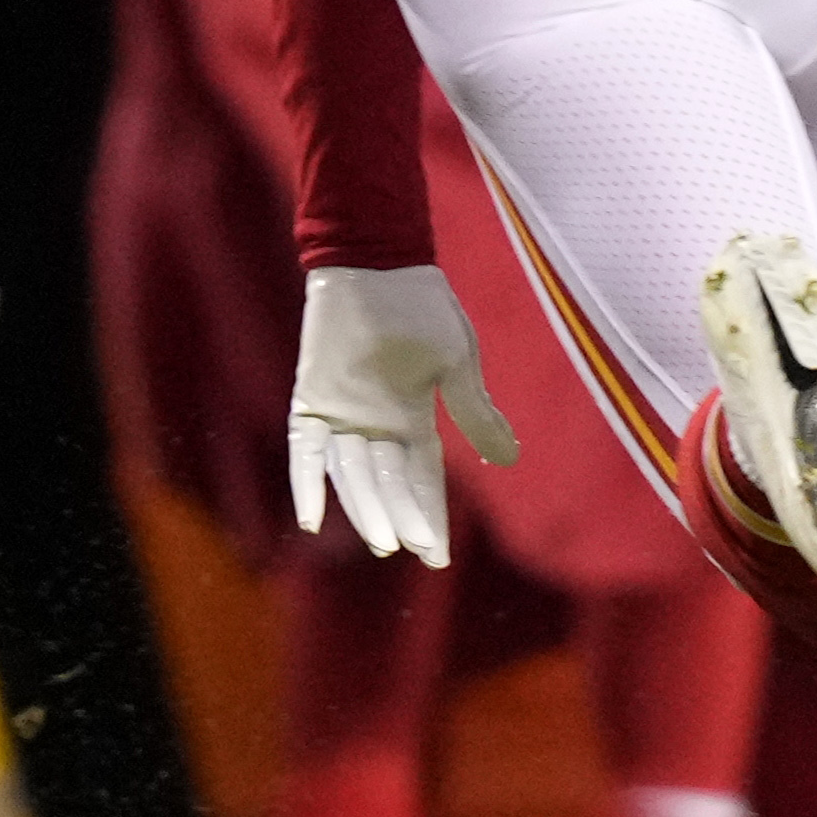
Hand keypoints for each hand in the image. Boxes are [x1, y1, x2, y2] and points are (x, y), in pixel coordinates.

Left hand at [288, 263, 518, 562]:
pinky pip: (306, 452)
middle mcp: (375, 428)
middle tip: (411, 546)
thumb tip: (510, 459)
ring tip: (382, 539)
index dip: (429, 517)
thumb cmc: (421, 306)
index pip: (423, 481)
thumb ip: (475, 411)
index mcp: (413, 421)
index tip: (435, 557)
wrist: (375, 259)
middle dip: (400, 515)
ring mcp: (341, 416)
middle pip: (388, 484)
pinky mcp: (311, 402)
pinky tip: (310, 518)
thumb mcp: (456, 361)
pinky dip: (307, 483)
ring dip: (364, 506)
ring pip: (352, 476)